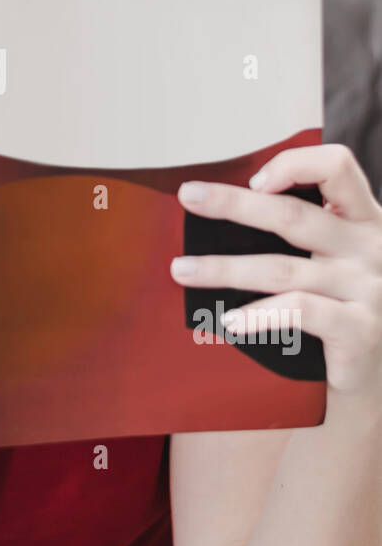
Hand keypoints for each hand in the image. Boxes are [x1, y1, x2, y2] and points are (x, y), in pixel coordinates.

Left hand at [170, 144, 381, 395]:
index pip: (338, 167)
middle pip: (293, 215)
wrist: (378, 381)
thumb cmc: (346, 312)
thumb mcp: (340, 261)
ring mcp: (369, 290)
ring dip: (224, 268)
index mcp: (365, 221)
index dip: (294, 164)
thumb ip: (308, 233)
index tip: (254, 180)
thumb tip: (228, 206)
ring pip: (282, 269)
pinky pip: (300, 312)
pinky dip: (260, 314)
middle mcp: (371, 249)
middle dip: (232, 203)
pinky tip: (229, 320)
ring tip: (182, 270)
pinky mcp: (361, 330)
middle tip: (188, 197)